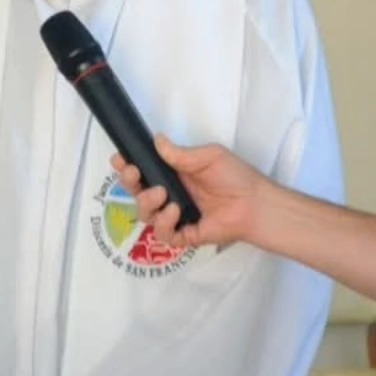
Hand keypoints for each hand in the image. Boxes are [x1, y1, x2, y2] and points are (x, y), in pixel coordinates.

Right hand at [111, 136, 265, 248]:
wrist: (254, 203)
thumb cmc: (235, 176)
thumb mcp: (209, 156)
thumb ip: (181, 153)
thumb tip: (156, 140)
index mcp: (174, 174)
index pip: (144, 170)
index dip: (128, 166)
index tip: (121, 159)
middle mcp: (170, 195)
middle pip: (137, 192)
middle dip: (129, 183)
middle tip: (134, 173)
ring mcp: (175, 216)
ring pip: (145, 214)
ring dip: (147, 202)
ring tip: (163, 194)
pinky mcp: (184, 234)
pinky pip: (162, 234)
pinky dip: (164, 223)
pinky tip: (175, 211)